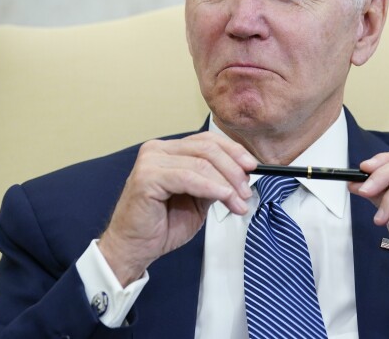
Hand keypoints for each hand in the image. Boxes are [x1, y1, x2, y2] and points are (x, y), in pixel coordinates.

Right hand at [99, 132, 257, 285]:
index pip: (208, 140)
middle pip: (207, 148)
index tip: (253, 166)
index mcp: (170, 150)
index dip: (234, 151)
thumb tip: (244, 174)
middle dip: (234, 169)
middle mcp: (158, 150)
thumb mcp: (199, 198)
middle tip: (247, 190)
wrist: (135, 248)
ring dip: (226, 183)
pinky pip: (188, 177)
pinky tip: (224, 197)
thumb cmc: (162, 224)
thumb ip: (215, 181)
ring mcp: (150, 161)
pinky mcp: (147, 177)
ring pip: (201, 162)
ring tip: (238, 201)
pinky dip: (211, 187)